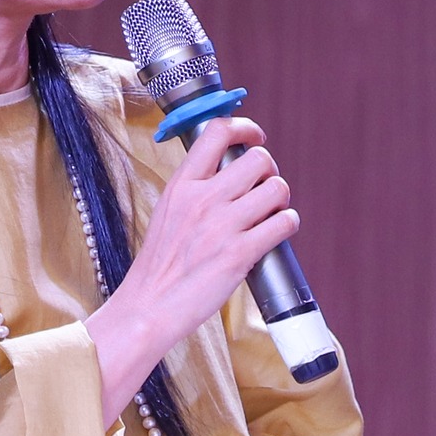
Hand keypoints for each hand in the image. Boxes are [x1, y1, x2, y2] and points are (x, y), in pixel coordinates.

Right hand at [86, 117, 297, 423]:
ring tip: (270, 213)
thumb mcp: (168, 212)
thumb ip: (195, 189)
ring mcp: (222, 225)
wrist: (148, 308)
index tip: (254, 137)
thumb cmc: (158, 266)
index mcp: (181, 184)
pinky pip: (284, 223)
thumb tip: (229, 172)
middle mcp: (202, 198)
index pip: (216, 131)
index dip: (245, 127)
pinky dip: (287, 225)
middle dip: (268, 171)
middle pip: (258, 158)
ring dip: (281, 199)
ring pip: (277, 188)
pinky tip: (276, 232)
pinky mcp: (240, 254)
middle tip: (262, 189)